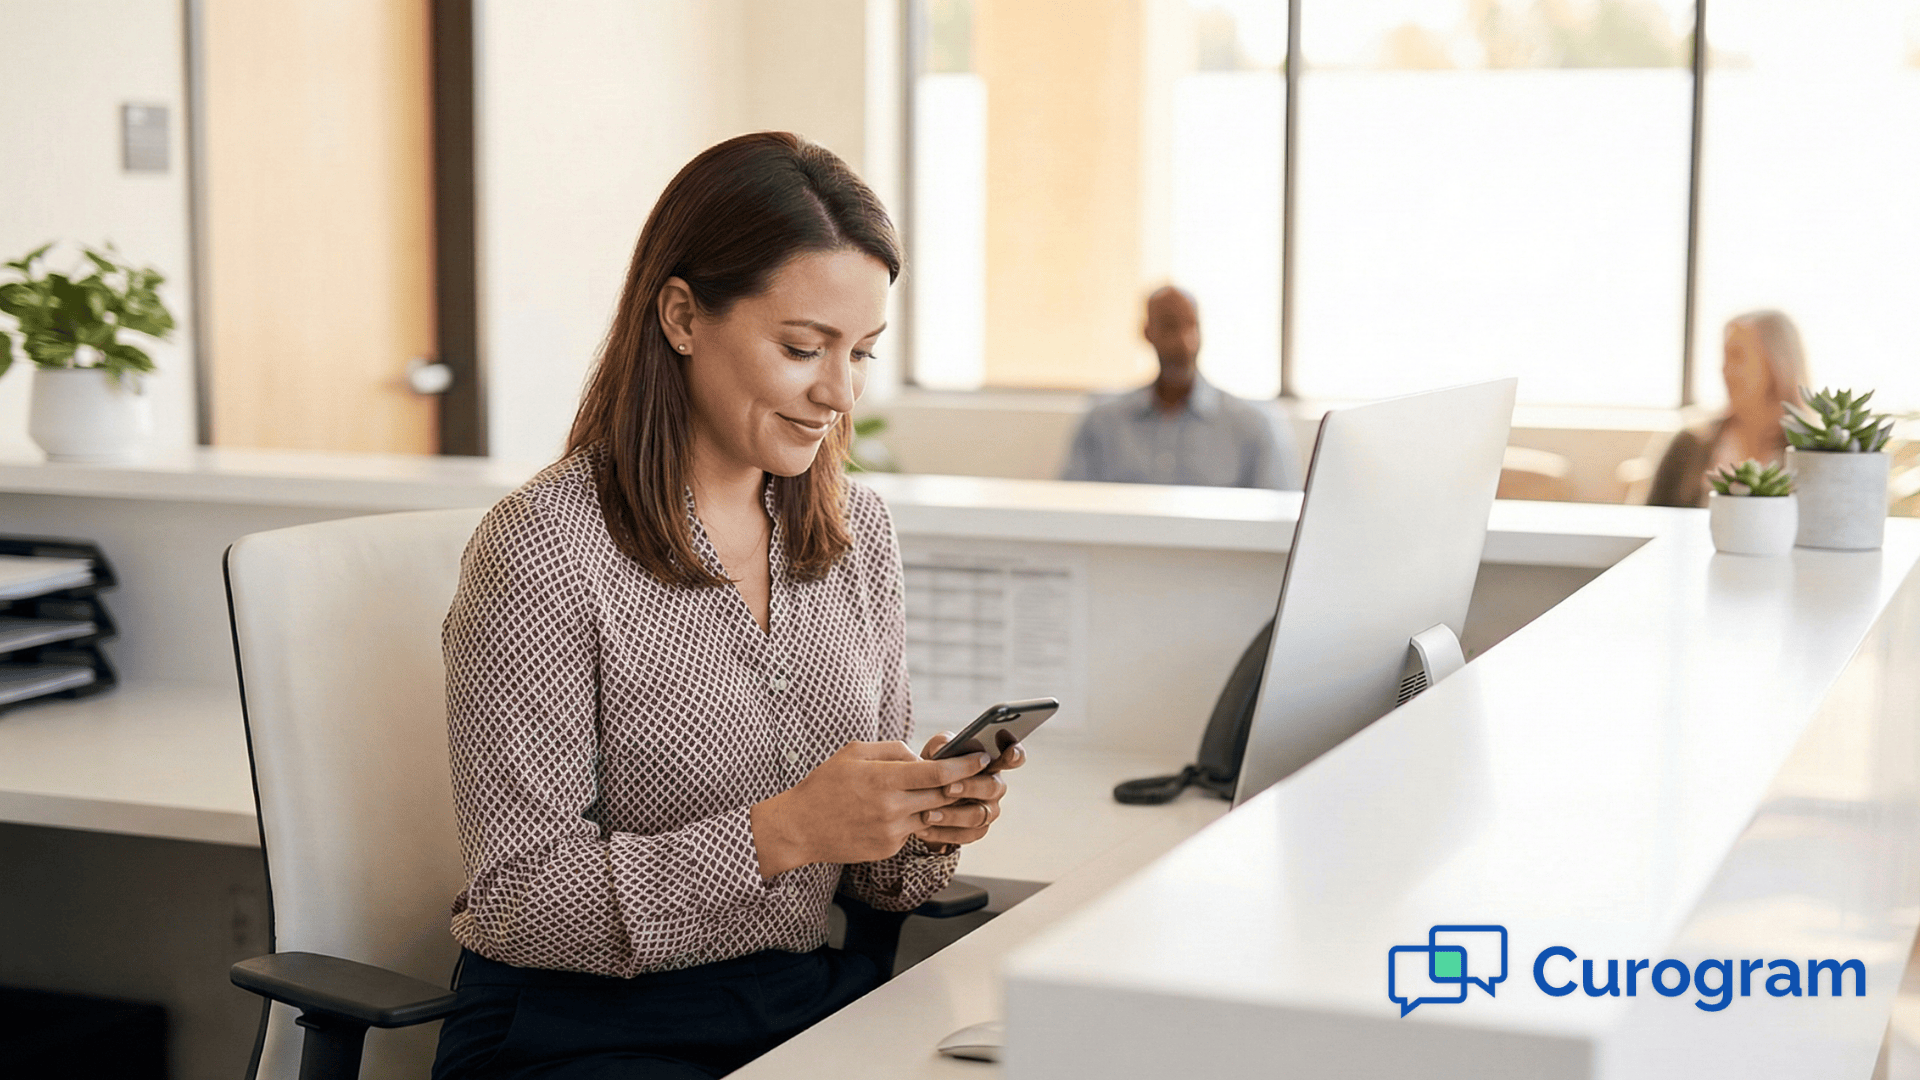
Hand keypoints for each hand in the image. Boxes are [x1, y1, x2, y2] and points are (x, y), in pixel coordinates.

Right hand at [749, 741, 988, 878]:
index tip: (981, 759)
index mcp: (884, 779)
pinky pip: (914, 830)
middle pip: (944, 795)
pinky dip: (915, 818)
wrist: (799, 828)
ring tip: (943, 790)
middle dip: (964, 785)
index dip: (965, 766)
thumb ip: (893, 750)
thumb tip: (921, 756)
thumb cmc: (825, 785)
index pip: (938, 773)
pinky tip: (903, 810)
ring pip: (933, 815)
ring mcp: (892, 832)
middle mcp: (892, 808)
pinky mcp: (889, 848)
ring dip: (942, 803)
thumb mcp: (854, 753)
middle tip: (978, 775)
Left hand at [912, 732, 1026, 848]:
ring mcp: (988, 810)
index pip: (1012, 758)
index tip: (1011, 753)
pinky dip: (943, 833)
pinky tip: (924, 829)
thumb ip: (942, 744)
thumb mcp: (936, 750)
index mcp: (991, 763)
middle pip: (992, 787)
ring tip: (928, 814)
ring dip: (952, 815)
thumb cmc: (935, 766)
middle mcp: (995, 787)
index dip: (1015, 755)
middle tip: (947, 788)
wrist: (921, 797)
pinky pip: (965, 835)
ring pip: (977, 815)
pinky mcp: (976, 831)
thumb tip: (944, 747)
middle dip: (969, 787)